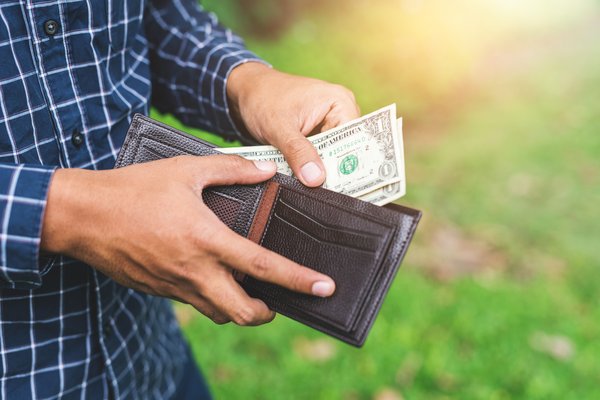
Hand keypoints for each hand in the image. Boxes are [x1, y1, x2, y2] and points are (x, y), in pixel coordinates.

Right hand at [41, 155, 334, 325]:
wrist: (82, 216)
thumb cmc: (135, 189)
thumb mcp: (185, 169)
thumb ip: (231, 169)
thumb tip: (266, 171)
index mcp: (207, 240)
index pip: (263, 267)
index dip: (299, 280)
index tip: (325, 288)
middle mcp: (195, 271)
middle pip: (244, 313)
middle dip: (270, 312)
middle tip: (280, 297)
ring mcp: (176, 286)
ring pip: (221, 314)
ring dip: (242, 308)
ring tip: (252, 287)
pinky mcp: (161, 291)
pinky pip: (197, 304)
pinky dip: (215, 298)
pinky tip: (214, 274)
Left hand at [227, 63, 359, 186]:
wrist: (246, 92)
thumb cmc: (262, 99)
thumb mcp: (279, 128)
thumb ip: (297, 152)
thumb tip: (316, 178)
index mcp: (340, 102)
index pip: (355, 139)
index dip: (350, 164)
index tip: (342, 187)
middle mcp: (341, 112)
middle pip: (348, 150)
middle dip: (336, 172)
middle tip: (327, 194)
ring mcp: (330, 124)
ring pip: (334, 157)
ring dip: (323, 172)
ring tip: (316, 190)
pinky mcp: (318, 135)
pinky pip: (322, 156)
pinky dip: (313, 168)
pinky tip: (307, 181)